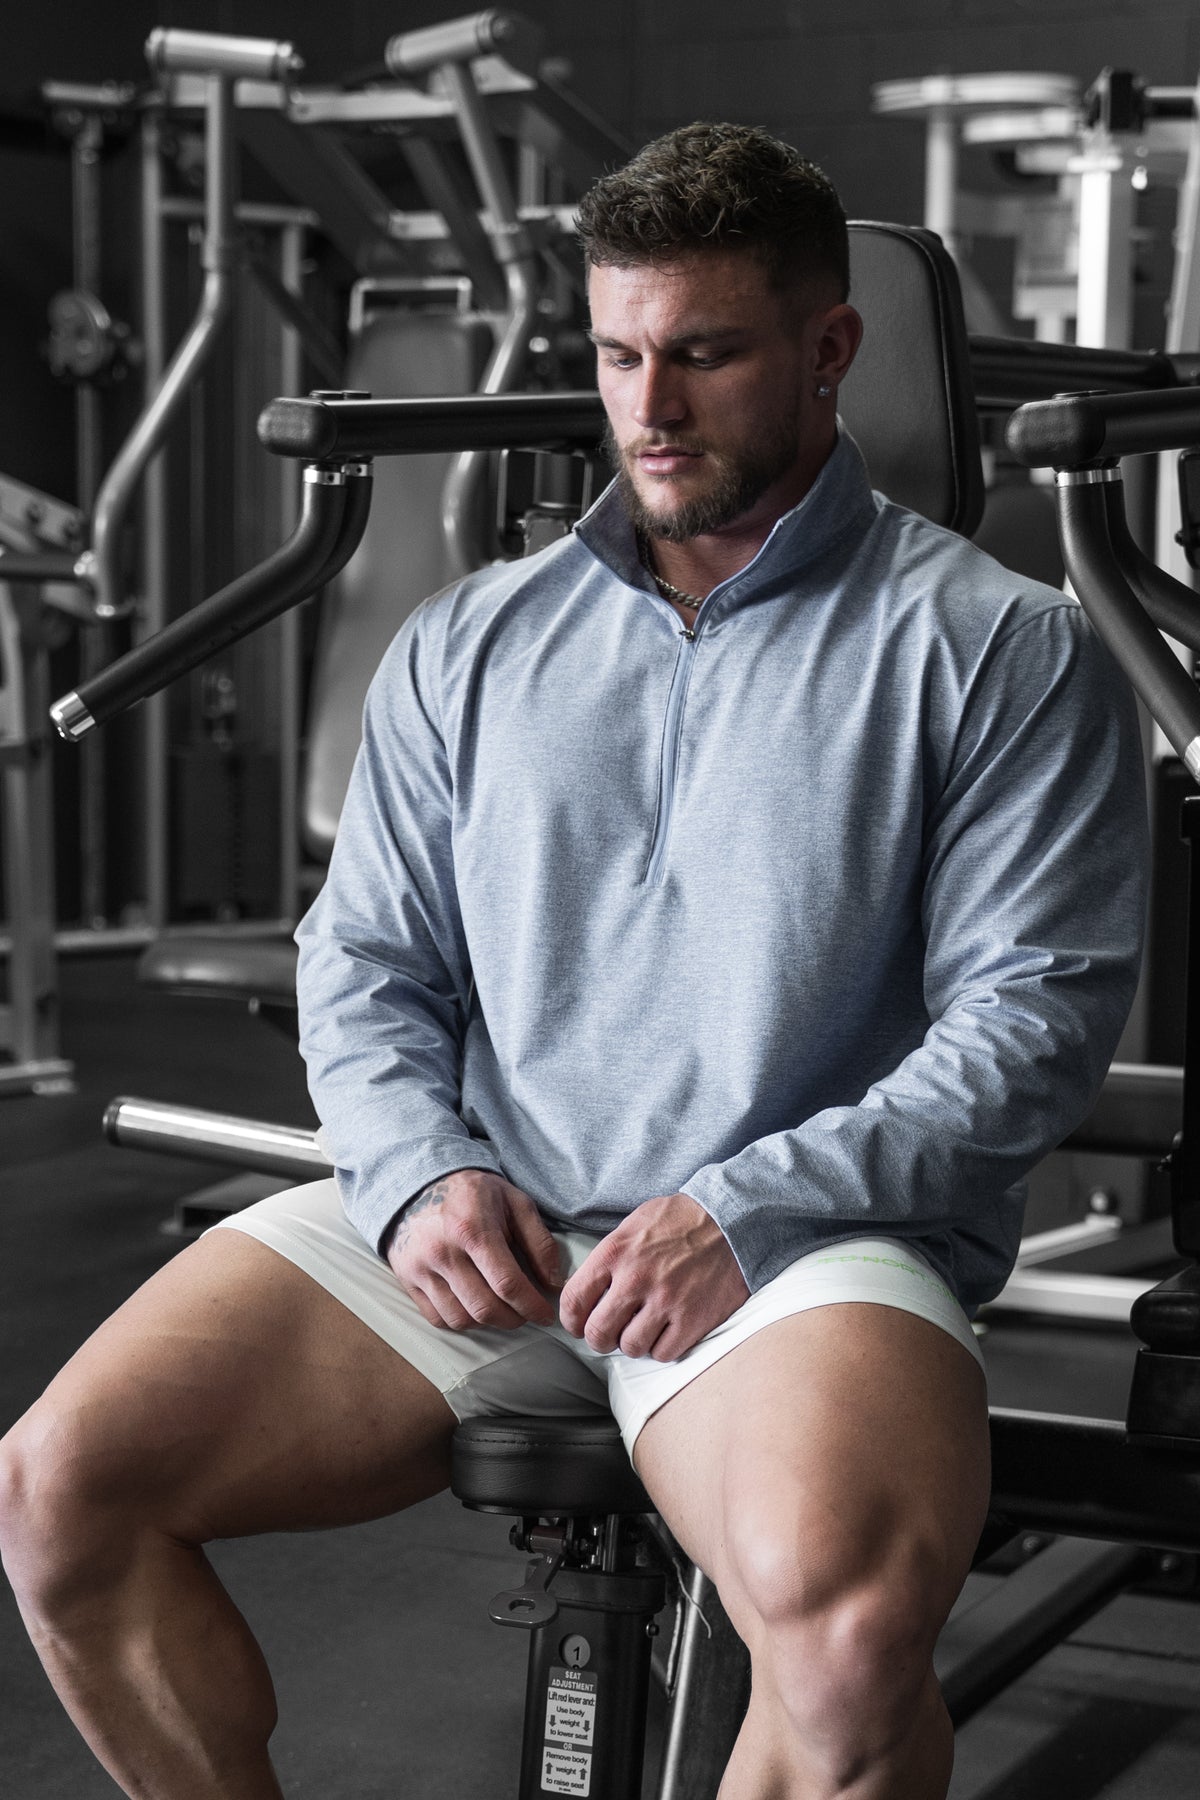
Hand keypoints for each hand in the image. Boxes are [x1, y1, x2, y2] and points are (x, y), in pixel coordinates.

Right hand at [386, 1169, 561, 1330]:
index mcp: (473, 1230)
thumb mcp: (516, 1203)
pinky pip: (436, 1318)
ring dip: (487, 1323)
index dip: (532, 1306)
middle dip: (514, 1319)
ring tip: (501, 1308)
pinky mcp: (407, 1278)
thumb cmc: (474, 1193)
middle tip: (525, 1313)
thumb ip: (540, 1243)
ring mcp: (421, 1268)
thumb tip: (554, 1283)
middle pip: (485, 1308)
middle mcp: (443, 1252)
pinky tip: (473, 1307)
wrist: (422, 1181)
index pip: (508, 1284)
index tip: (546, 1315)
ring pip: (460, 1319)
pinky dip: (460, 1321)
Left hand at [559, 1192, 748, 1362]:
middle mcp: (636, 1279)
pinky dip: (660, 1347)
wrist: (731, 1219)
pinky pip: (662, 1353)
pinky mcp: (693, 1319)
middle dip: (599, 1338)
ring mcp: (666, 1302)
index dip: (571, 1321)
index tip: (577, 1325)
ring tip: (640, 1329)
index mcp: (615, 1253)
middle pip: (598, 1333)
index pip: (573, 1300)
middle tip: (608, 1334)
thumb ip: (608, 1257)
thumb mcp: (633, 1225)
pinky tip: (665, 1332)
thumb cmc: (679, 1220)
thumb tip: (584, 1288)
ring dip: (632, 1342)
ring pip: (630, 1347)